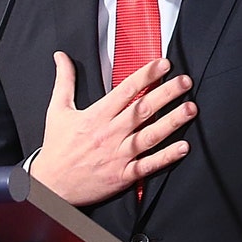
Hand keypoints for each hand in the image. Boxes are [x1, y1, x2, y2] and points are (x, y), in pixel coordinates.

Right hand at [29, 52, 195, 205]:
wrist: (50, 185)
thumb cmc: (56, 147)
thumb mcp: (57, 110)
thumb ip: (64, 80)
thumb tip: (61, 56)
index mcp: (95, 116)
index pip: (125, 91)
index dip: (146, 76)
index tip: (163, 64)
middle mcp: (109, 134)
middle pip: (142, 110)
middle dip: (166, 93)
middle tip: (185, 81)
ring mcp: (117, 155)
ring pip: (149, 136)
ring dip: (172, 121)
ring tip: (191, 108)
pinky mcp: (123, 175)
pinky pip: (148, 165)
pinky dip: (166, 157)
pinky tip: (183, 147)